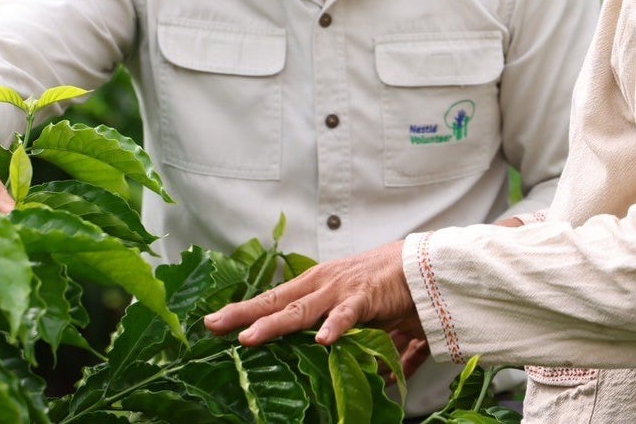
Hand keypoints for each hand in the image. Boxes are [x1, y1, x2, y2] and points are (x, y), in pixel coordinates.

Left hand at [204, 240, 423, 350]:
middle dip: (243, 315)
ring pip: (302, 309)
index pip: (273, 299)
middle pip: (277, 302)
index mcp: (316, 285)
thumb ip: (347, 340)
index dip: (243, 311)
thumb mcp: (359, 314)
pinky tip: (322, 341)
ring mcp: (341, 289)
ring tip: (250, 338)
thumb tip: (351, 372)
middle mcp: (322, 283)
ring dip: (275, 324)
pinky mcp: (367, 296)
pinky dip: (335, 326)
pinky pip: (348, 314)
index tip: (212, 322)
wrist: (423, 264)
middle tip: (212, 325)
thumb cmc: (389, 288)